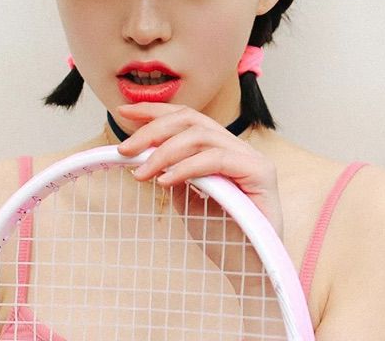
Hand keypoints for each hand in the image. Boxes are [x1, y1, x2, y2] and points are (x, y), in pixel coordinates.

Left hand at [116, 102, 282, 236]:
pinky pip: (216, 159)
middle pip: (192, 120)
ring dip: (164, 152)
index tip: (124, 112)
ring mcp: (252, 158)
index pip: (187, 119)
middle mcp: (238, 148)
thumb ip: (175, 176)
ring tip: (141, 173)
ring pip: (201, 136)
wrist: (250, 273)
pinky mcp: (260, 172)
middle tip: (125, 148)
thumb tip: (148, 158)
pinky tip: (165, 180)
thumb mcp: (189, 202)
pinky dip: (186, 167)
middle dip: (153, 129)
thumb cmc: (223, 239)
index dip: (155, 112)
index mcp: (222, 150)